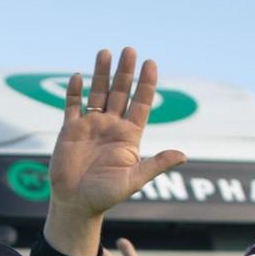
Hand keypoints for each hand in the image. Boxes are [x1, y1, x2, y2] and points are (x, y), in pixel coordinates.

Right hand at [44, 47, 187, 255]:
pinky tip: (78, 76)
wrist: (76, 205)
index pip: (141, 103)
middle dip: (125, 72)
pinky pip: (72, 106)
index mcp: (129, 136)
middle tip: (129, 50)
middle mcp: (111, 127)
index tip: (151, 63)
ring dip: (101, 74)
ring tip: (105, 53)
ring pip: (98, 93)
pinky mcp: (70, 130)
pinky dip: (74, 92)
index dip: (146, 84)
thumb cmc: (106, 196)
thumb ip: (156, 164)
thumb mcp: (134, 180)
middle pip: (120, 93)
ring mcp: (90, 126)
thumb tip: (184, 155)